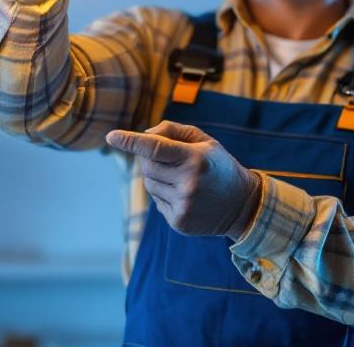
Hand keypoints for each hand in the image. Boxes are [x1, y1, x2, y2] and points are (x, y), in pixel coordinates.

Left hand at [105, 121, 263, 238]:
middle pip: (146, 167)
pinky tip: (185, 196)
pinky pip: (157, 202)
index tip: (111, 136)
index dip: (130, 141)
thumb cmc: (218, 165)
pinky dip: (164, 196)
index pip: (155, 147)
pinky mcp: (179, 222)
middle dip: (151, 160)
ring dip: (158, 178)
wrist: (242, 204)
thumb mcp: (204, 141)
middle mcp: (189, 183)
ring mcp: (183, 205)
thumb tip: (143, 135)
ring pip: (149, 185)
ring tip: (182, 180)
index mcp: (195, 158)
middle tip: (171, 161)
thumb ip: (173, 131)